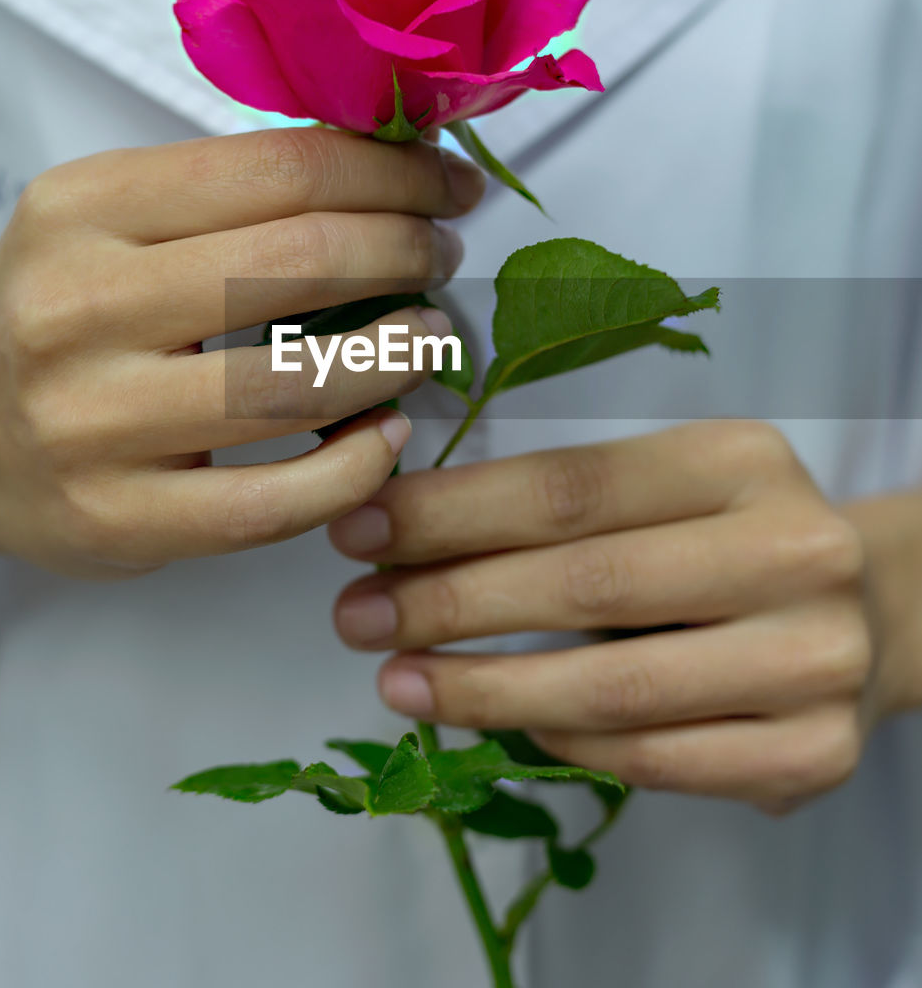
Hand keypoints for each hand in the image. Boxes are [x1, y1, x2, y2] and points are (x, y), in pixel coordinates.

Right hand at [0, 125, 482, 581]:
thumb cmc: (55, 315)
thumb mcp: (104, 222)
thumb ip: (222, 195)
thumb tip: (384, 169)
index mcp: (82, 208)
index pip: (277, 169)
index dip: (391, 172)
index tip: (447, 183)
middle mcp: (76, 307)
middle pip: (297, 261)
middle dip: (405, 251)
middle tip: (440, 256)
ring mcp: (94, 423)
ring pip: (295, 383)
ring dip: (397, 356)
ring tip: (430, 338)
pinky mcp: (120, 519)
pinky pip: (274, 500)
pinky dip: (358, 465)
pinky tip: (388, 433)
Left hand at [329, 420, 885, 812]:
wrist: (865, 610)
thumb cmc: (725, 538)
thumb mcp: (661, 488)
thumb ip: (561, 506)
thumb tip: (401, 535)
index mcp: (740, 461)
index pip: (570, 487)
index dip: (451, 512)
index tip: (360, 531)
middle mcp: (794, 553)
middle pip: (586, 583)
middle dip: (449, 601)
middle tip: (355, 615)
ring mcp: (813, 661)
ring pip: (613, 688)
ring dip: (482, 689)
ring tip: (396, 680)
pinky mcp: (813, 754)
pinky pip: (651, 759)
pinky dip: (559, 743)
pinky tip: (495, 722)